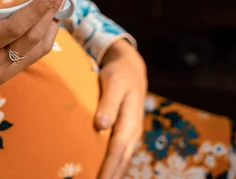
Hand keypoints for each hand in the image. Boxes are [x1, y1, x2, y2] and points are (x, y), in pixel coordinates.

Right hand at [0, 0, 70, 131]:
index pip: (16, 26)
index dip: (39, 7)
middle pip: (34, 36)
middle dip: (52, 11)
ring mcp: (4, 72)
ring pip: (39, 49)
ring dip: (52, 26)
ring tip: (58, 5)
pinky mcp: (6, 78)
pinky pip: (32, 58)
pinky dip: (43, 41)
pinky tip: (45, 27)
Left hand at [96, 39, 146, 178]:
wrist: (131, 68)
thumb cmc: (119, 74)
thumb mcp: (113, 84)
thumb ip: (108, 104)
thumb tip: (101, 125)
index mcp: (130, 122)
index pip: (118, 151)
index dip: (109, 168)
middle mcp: (133, 132)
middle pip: (122, 160)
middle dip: (112, 176)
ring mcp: (131, 134)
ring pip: (124, 160)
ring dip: (114, 173)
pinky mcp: (126, 132)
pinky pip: (122, 154)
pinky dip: (115, 165)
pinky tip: (106, 173)